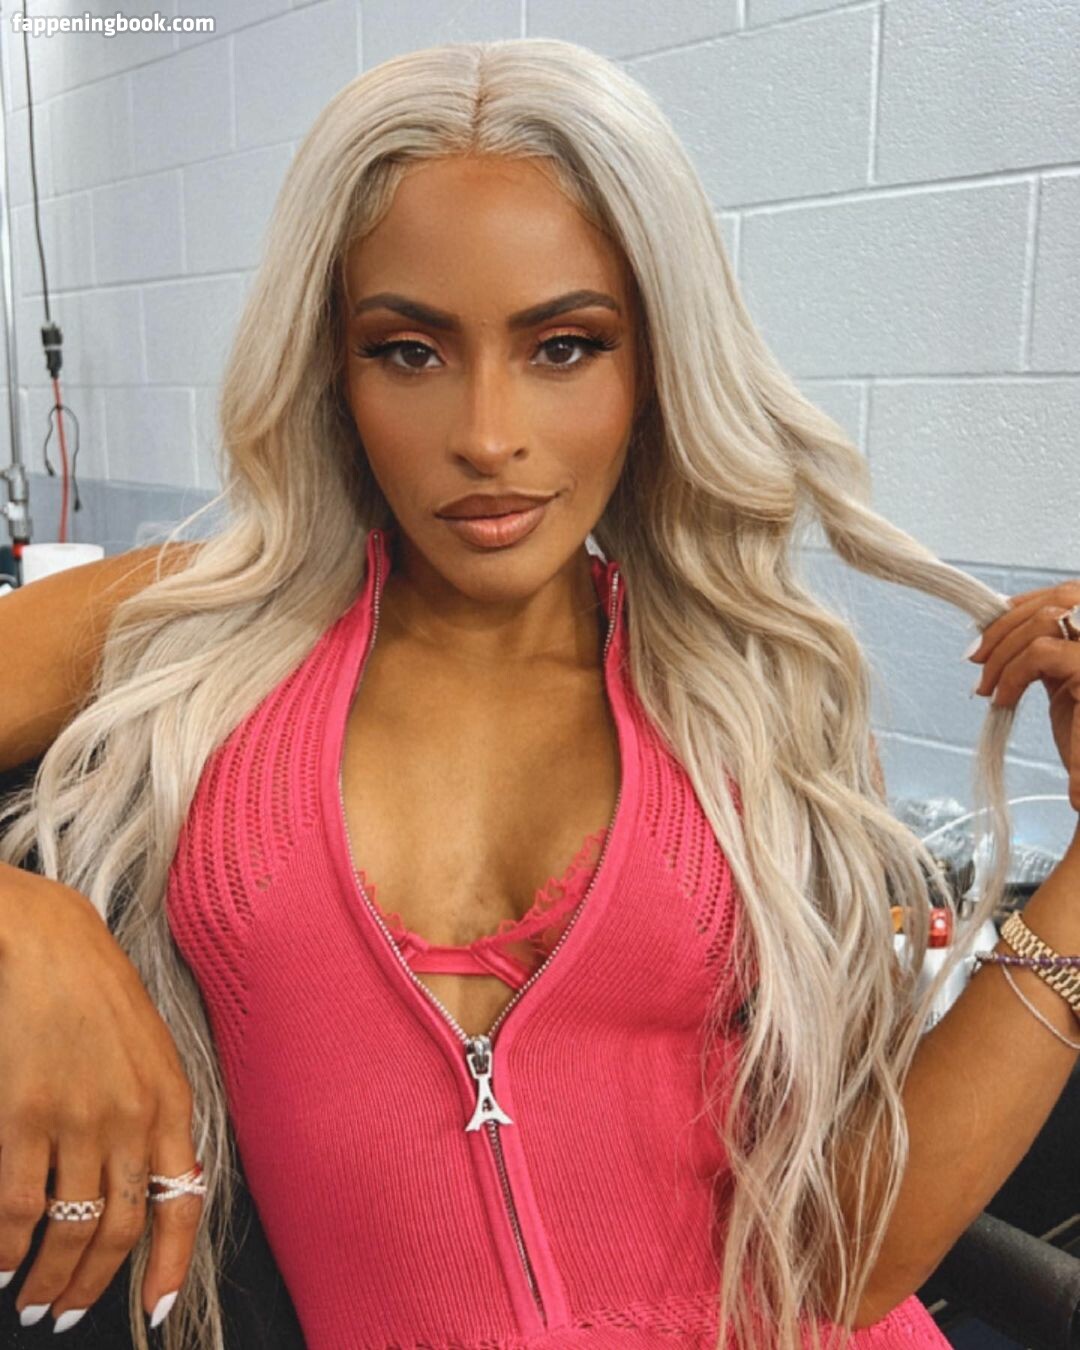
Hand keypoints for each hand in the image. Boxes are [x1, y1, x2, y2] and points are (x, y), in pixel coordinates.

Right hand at [0, 864, 201, 1332]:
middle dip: (90, 1287)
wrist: (50, 944)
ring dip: (46, 1279)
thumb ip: (158, 1118)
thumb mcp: (152, 1054)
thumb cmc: (101, 998)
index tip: (152, 1312)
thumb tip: (163, 1187)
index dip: (167, 1266)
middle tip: (62, 1316)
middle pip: (117, 1230)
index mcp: (171, 1103)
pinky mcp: (23, 1114)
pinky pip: (15, 1208)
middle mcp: (131, 1118)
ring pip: (67, 1230)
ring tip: (29, 1301)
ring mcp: (77, 1118)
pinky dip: (3, 1249)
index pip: (182, 1203)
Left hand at [968, 581, 1079, 810]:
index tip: (989, 628)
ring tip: (987, 687)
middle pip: (1062, 596)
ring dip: (1003, 650)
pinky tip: (1002, 700)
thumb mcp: (1064, 682)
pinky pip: (1041, 653)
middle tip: (975, 656)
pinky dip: (1011, 673)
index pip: (1071, 593)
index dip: (1026, 603)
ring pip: (1046, 619)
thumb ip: (1047, 650)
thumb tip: (1003, 624)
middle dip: (1008, 622)